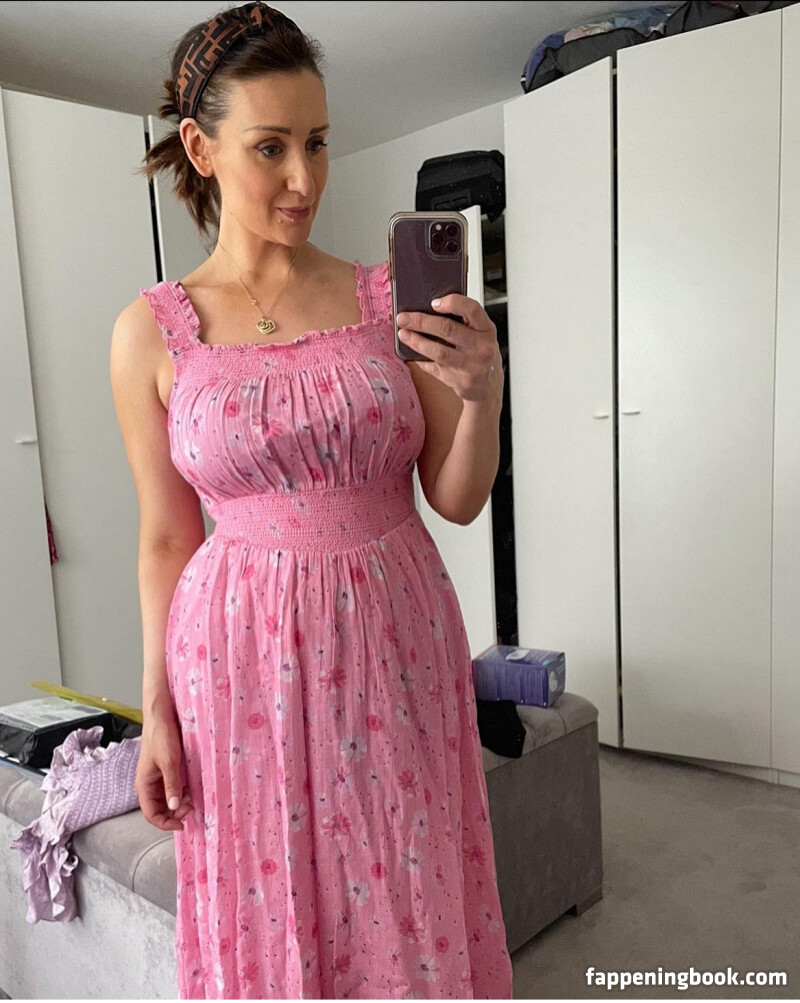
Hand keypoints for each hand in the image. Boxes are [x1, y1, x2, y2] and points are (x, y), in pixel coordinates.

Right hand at [137, 708, 193, 830]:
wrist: (162, 715)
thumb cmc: (161, 735)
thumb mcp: (169, 762)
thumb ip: (171, 785)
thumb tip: (174, 808)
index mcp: (144, 784)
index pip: (151, 814)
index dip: (165, 823)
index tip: (182, 825)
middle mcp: (149, 783)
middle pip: (160, 809)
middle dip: (174, 813)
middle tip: (191, 808)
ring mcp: (157, 777)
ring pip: (167, 799)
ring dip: (179, 802)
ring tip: (193, 797)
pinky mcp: (166, 769)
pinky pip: (173, 787)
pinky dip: (181, 791)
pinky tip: (191, 787)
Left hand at [396, 294, 502, 402]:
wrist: (488, 384)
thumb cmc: (479, 351)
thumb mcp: (479, 332)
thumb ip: (462, 320)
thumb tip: (426, 309)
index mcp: (487, 329)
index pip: (472, 309)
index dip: (452, 303)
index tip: (433, 303)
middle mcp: (482, 348)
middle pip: (447, 329)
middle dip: (421, 322)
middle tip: (403, 318)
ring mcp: (472, 367)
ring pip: (439, 351)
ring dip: (417, 342)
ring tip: (403, 334)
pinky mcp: (460, 382)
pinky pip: (434, 368)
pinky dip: (420, 359)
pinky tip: (411, 353)